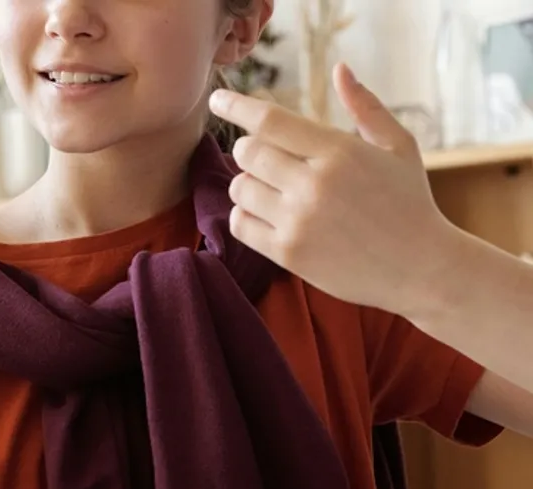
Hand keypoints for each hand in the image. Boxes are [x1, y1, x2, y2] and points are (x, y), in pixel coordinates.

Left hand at [209, 63, 463, 317]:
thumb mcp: (398, 147)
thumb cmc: (409, 203)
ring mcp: (298, 221)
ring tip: (274, 189)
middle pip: (246, 152)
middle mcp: (314, 184)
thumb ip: (366, 107)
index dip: (237, 106)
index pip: (269, 121)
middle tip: (267, 157)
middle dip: (249, 149)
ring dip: (248, 183)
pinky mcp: (287, 253)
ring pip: (240, 188)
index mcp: (338, 151)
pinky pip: (239, 223)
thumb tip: (339, 68)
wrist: (421, 269)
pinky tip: (267, 214)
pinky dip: (245, 215)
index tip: (218, 99)